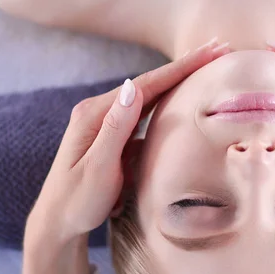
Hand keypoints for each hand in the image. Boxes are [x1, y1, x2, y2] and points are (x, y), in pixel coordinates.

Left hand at [22, 39, 230, 273]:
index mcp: (95, 114)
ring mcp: (105, 124)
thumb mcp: (97, 168)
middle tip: (217, 49)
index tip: (211, 51)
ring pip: (149, 98)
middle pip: (149, 85)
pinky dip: (166, 105)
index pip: (146, 84)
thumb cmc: (76, 201)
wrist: (57, 224)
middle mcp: (100, 112)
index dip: (181, 68)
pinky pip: (144, 117)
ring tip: (205, 68)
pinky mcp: (112, 138)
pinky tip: (182, 100)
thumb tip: (133, 85)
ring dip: (178, 83)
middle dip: (184, 68)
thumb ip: (115, 129)